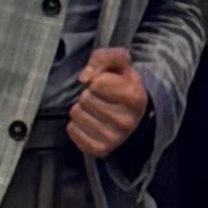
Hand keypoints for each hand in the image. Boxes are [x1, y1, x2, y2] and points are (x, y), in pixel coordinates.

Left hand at [66, 44, 150, 158]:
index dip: (96, 79)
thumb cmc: (122, 86)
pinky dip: (76, 124)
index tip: (104, 83)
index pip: (97, 83)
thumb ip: (103, 58)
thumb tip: (84, 77)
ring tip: (93, 109)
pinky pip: (73, 131)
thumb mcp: (118, 64)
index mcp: (134, 97)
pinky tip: (88, 121)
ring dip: (80, 109)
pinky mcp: (101, 149)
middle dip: (87, 94)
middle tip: (98, 97)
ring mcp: (114, 138)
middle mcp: (127, 121)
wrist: (134, 115)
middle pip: (86, 99)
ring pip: (77, 115)